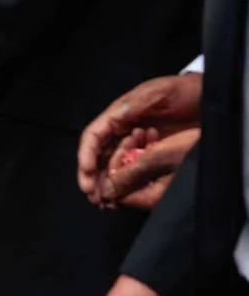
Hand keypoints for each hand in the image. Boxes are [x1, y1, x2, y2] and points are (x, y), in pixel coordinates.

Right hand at [79, 72, 201, 205]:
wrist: (210, 99)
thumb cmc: (182, 92)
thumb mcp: (156, 94)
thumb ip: (133, 107)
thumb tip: (112, 125)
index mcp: (119, 115)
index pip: (93, 137)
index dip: (86, 157)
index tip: (87, 178)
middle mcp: (124, 131)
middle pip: (99, 155)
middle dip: (93, 176)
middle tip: (94, 198)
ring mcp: (139, 144)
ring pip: (115, 165)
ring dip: (108, 184)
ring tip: (107, 203)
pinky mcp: (155, 155)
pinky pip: (136, 172)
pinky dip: (128, 185)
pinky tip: (125, 199)